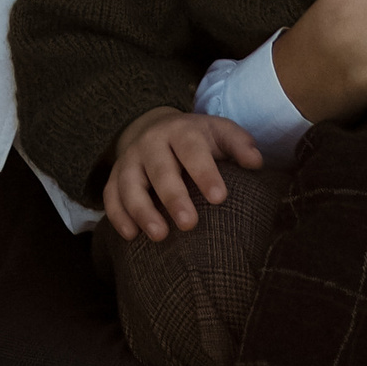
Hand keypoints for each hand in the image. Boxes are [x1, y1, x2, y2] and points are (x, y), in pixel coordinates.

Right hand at [103, 107, 263, 243]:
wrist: (154, 129)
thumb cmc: (196, 140)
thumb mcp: (218, 133)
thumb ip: (238, 144)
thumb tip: (256, 162)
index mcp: (180, 130)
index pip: (191, 149)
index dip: (204, 173)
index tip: (219, 198)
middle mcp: (151, 143)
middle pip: (159, 169)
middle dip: (173, 196)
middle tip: (189, 223)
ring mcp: (130, 160)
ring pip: (129, 183)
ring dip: (142, 210)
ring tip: (160, 235)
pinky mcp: (114, 177)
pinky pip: (110, 195)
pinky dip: (117, 216)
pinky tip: (131, 236)